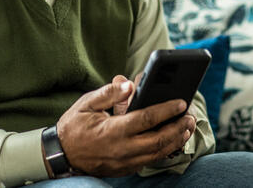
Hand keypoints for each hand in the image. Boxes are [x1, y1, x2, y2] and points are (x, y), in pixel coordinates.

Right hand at [55, 75, 195, 176]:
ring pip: (158, 153)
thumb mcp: (87, 103)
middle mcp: (122, 149)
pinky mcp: (125, 169)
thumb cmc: (74, 126)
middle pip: (159, 140)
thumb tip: (128, 83)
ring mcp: (125, 162)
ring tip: (186, 127)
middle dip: (178, 128)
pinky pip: (150, 160)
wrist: (61, 154)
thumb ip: (109, 93)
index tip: (181, 102)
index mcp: (113, 130)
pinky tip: (172, 140)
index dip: (166, 110)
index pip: (147, 119)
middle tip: (190, 116)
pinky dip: (164, 151)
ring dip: (175, 140)